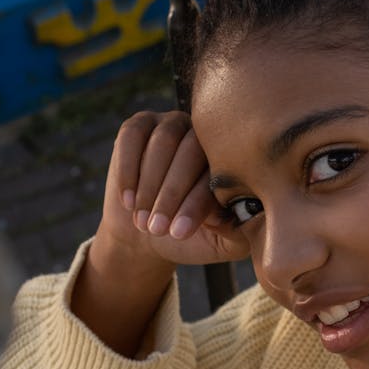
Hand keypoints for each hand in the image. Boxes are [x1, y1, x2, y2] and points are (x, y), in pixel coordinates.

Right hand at [100, 110, 250, 265]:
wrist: (147, 234)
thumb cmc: (191, 239)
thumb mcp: (220, 244)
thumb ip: (238, 230)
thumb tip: (241, 213)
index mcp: (232, 160)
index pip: (217, 174)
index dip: (196, 205)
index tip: (178, 233)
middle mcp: (206, 136)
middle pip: (191, 152)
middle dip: (171, 195)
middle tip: (157, 229)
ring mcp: (174, 125)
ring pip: (163, 142)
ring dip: (150, 185)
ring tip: (143, 220)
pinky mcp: (141, 125)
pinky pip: (133, 136)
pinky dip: (129, 170)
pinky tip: (128, 201)